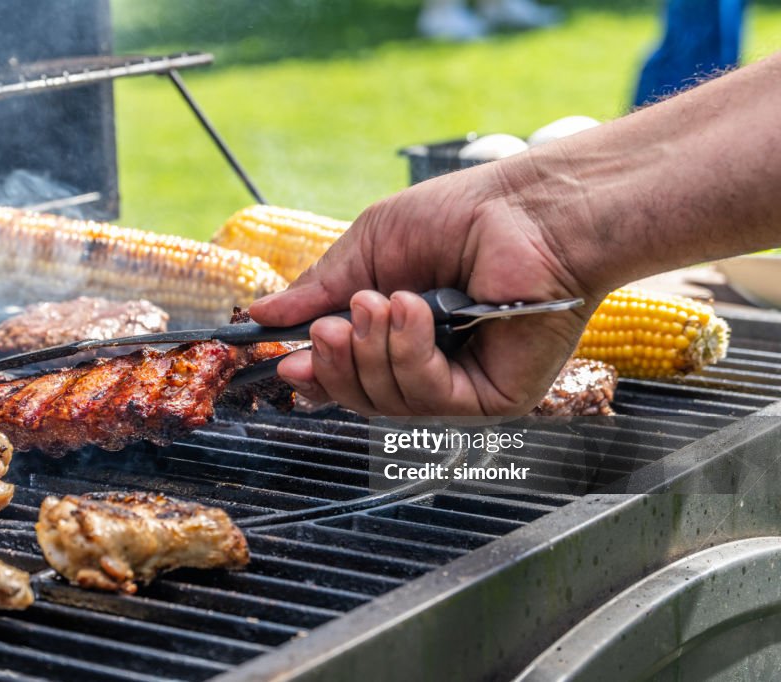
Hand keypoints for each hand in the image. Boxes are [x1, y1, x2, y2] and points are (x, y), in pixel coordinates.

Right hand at [249, 164, 598, 415]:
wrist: (526, 210)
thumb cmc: (460, 217)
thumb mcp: (370, 247)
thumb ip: (319, 288)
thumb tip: (262, 314)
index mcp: (398, 334)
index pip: (347, 375)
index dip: (316, 374)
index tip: (286, 362)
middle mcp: (428, 367)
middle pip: (359, 398)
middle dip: (338, 362)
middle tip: (333, 325)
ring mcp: (459, 386)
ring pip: (387, 402)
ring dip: (374, 349)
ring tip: (389, 300)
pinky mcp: (491, 398)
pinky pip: (427, 397)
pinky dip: (409, 353)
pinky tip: (416, 311)